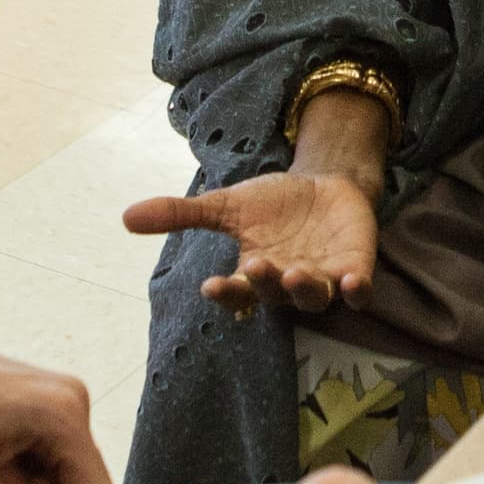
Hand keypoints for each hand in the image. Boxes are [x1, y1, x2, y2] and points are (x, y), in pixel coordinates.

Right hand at [122, 170, 380, 314]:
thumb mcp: (226, 205)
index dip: (226, 293)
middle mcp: (287, 284)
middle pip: (275, 296)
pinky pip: (358, 291)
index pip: (237, 292)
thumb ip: (181, 214)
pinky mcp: (355, 268)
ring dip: (305, 290)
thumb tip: (125, 217)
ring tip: (294, 274)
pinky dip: (356, 290)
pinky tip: (352, 282)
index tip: (210, 286)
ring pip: (314, 298)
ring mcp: (323, 279)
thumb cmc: (273, 203)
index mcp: (254, 275)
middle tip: (256, 265)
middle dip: (266, 283)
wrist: (325, 185)